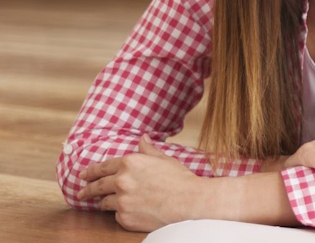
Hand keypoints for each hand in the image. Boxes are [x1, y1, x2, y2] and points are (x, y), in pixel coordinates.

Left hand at [79, 135, 205, 231]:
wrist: (190, 201)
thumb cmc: (180, 180)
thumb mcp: (164, 159)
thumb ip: (148, 150)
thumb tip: (143, 138)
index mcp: (130, 163)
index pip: (103, 167)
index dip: (91, 172)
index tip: (83, 175)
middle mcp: (122, 181)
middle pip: (97, 186)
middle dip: (87, 189)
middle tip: (82, 192)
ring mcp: (122, 201)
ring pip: (105, 203)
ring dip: (104, 203)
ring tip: (103, 204)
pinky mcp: (125, 217)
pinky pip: (118, 216)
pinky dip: (122, 214)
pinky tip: (130, 212)